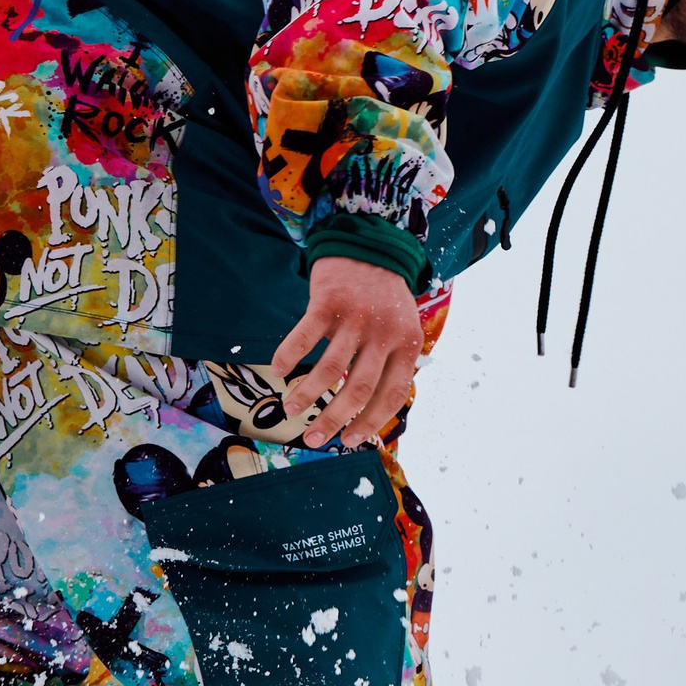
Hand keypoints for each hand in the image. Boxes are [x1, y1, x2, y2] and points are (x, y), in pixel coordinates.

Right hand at [272, 256, 421, 448]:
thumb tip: (370, 412)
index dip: (370, 422)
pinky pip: (304, 337)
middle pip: (358, 389)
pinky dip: (288, 356)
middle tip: (313, 440)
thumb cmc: (383, 299)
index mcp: (406, 346)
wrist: (369, 245)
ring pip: (329, 369)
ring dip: (307, 395)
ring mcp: (356, 317)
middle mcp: (383, 334)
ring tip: (290, 409)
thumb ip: (391, 364)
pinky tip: (278, 371)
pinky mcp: (328, 301)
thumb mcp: (401, 329)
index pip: (392, 395)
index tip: (349, 441)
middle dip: (333, 420)